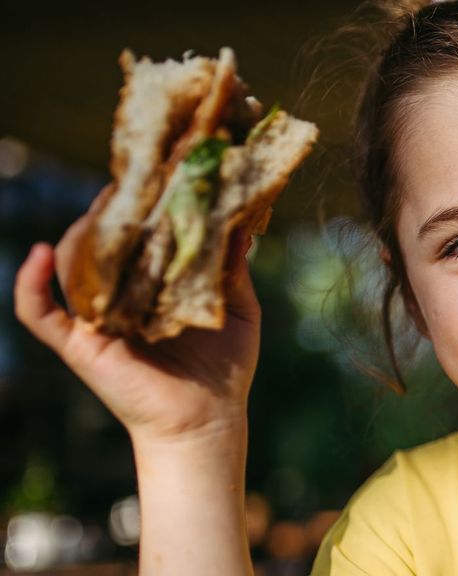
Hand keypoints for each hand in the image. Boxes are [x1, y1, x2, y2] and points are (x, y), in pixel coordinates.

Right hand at [14, 187, 261, 445]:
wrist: (210, 419)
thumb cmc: (225, 366)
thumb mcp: (238, 307)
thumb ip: (232, 267)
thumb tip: (242, 221)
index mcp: (153, 282)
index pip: (136, 234)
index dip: (141, 204)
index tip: (156, 172)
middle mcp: (119, 295)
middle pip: (98, 241)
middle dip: (109, 209)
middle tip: (130, 179)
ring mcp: (95, 318)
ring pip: (68, 265)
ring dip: (79, 232)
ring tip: (101, 206)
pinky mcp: (79, 344)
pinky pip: (38, 312)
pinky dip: (29, 283)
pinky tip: (39, 252)